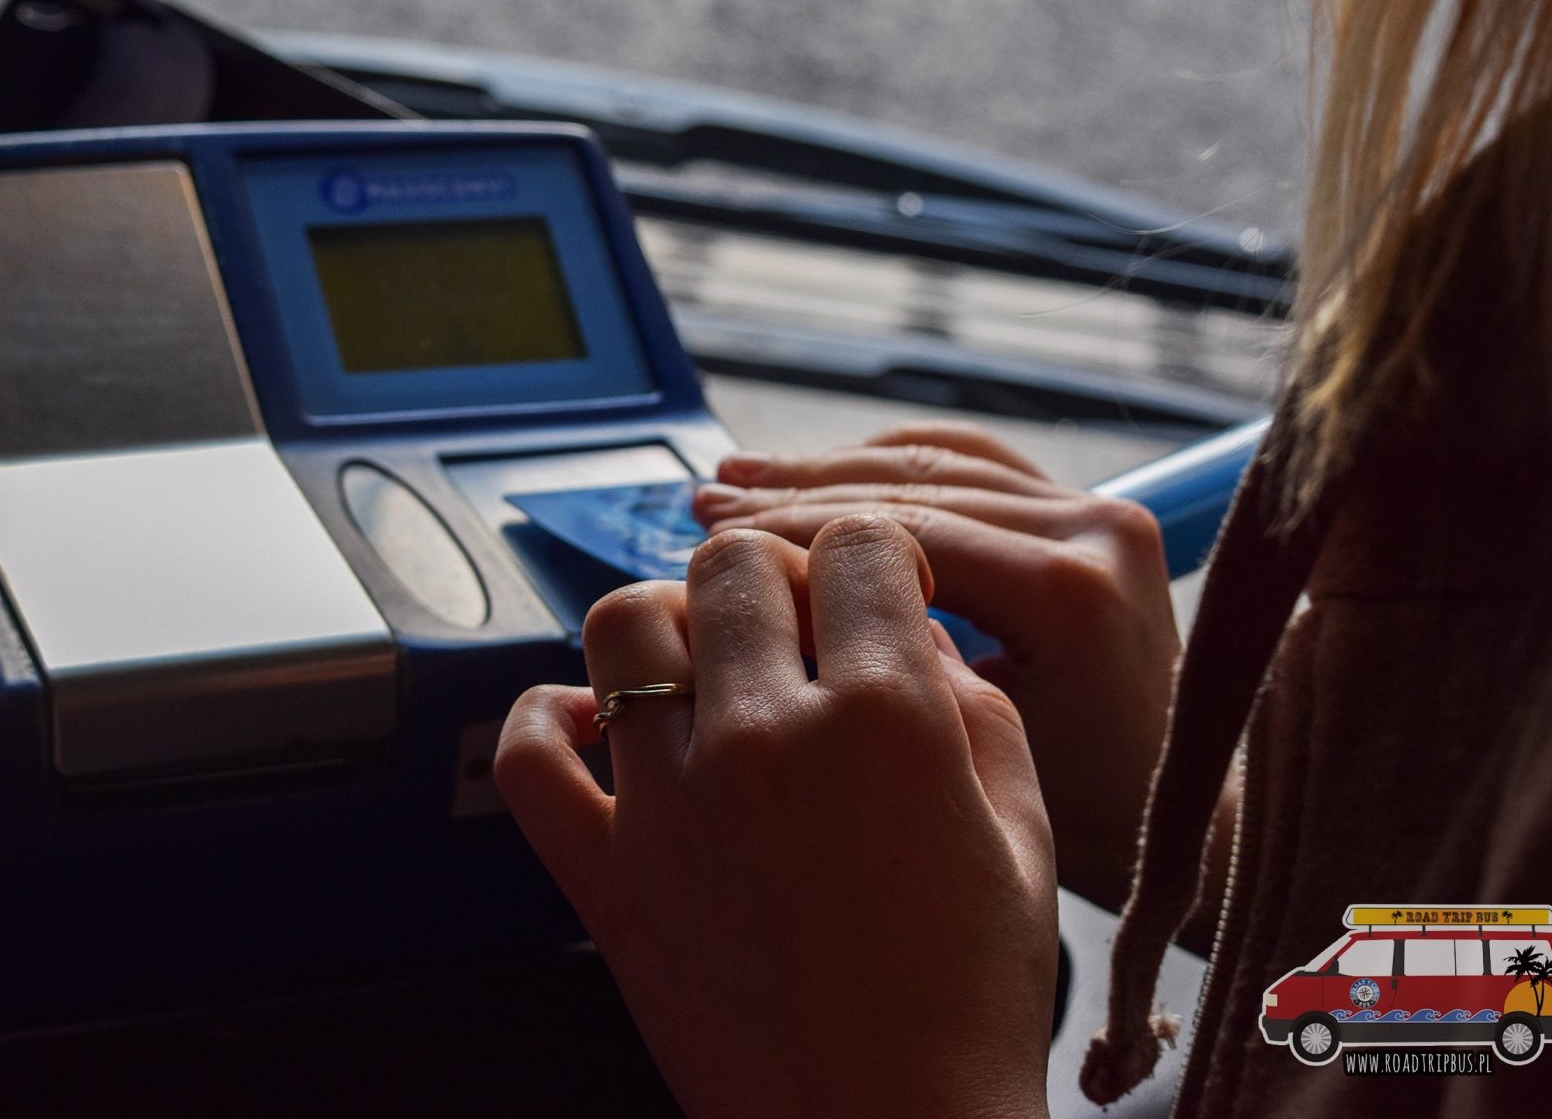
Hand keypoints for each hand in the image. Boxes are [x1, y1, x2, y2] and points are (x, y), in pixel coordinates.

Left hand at [497, 517, 1055, 1118]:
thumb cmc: (972, 1003)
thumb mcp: (1022, 837)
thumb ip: (972, 707)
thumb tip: (908, 630)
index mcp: (887, 720)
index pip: (855, 547)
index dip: (876, 559)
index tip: (880, 594)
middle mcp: (765, 739)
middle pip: (733, 565)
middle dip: (776, 577)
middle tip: (801, 632)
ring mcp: (670, 804)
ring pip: (625, 622)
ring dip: (670, 624)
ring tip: (708, 668)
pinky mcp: (604, 876)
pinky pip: (529, 755)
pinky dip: (549, 719)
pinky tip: (600, 725)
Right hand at [688, 422, 1180, 912]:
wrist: (1191, 814)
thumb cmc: (1087, 819)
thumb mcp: (970, 757)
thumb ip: (890, 673)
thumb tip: (772, 604)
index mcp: (1070, 595)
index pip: (898, 536)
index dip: (790, 532)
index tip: (709, 539)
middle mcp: (1096, 533)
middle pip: (914, 487)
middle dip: (795, 493)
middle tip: (705, 501)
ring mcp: (1102, 512)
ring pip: (939, 464)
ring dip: (832, 469)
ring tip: (742, 478)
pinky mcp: (1095, 511)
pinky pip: (977, 467)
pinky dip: (893, 465)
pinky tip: (823, 474)